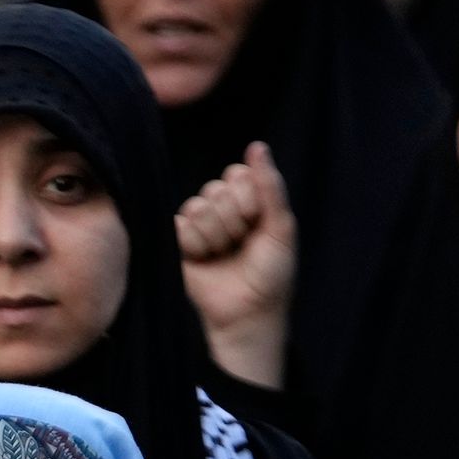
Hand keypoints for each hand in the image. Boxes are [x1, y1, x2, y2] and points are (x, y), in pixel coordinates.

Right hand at [176, 143, 297, 392]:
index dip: (249, 199)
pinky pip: (180, 226)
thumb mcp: (281, 225)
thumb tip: (256, 146)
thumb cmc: (271, 273)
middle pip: (216, 190)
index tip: (258, 224)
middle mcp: (221, 207)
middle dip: (233, 221)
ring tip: (224, 254)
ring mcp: (198, 224)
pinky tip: (205, 260)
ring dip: (216, 236)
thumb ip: (270, 186)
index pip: (237, 174)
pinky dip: (196, 245)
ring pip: (198, 207)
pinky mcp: (177, 243)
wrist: (248, 311)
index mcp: (247, 198)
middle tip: (241, 244)